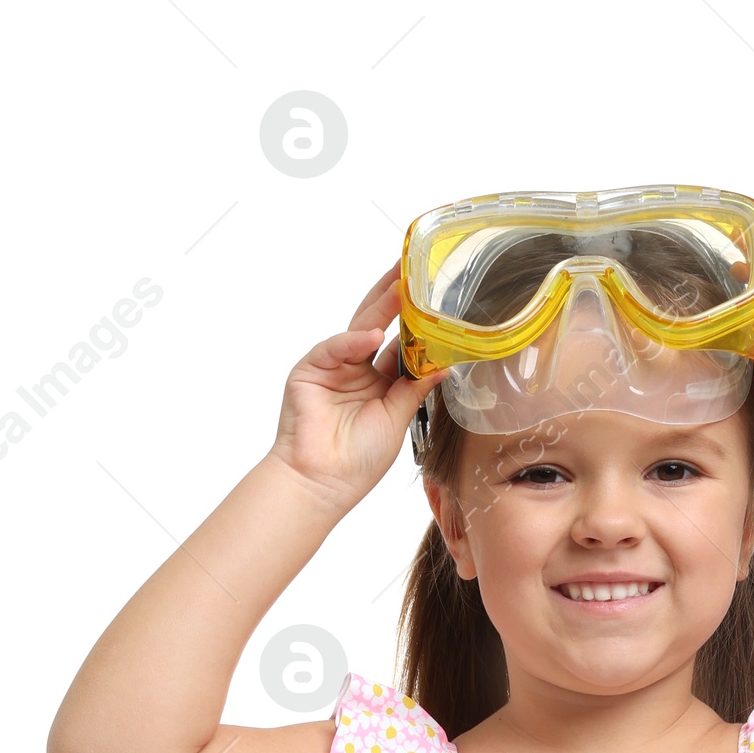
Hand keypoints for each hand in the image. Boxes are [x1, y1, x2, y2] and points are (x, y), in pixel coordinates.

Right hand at [271, 261, 444, 504]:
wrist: (322, 483)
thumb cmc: (357, 461)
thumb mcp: (397, 419)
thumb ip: (415, 388)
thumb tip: (443, 363)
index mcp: (380, 383)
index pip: (399, 343)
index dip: (415, 323)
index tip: (433, 299)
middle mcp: (357, 370)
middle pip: (378, 324)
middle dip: (395, 298)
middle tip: (412, 269)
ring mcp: (333, 368)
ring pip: (358, 328)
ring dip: (379, 308)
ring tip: (401, 287)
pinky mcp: (310, 370)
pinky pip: (333, 348)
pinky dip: (351, 341)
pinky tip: (370, 336)